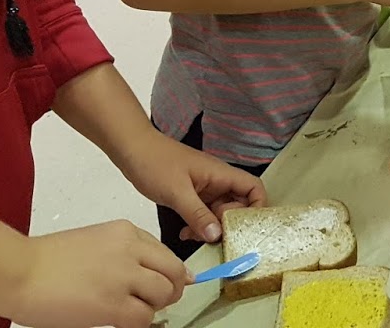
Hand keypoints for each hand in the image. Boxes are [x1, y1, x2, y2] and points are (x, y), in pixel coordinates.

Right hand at [9, 221, 188, 327]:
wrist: (18, 271)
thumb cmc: (46, 260)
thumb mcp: (94, 241)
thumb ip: (123, 253)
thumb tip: (148, 275)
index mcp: (126, 232)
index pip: (165, 253)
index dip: (167, 273)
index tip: (163, 286)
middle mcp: (131, 249)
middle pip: (174, 271)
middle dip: (171, 290)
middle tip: (155, 303)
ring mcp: (123, 276)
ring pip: (165, 294)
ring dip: (154, 308)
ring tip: (134, 312)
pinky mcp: (112, 304)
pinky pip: (143, 318)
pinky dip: (138, 324)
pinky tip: (121, 323)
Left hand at [119, 130, 267, 246]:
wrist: (133, 151)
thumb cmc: (156, 163)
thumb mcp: (177, 192)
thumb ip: (198, 215)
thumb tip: (218, 236)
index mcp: (221, 174)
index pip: (254, 189)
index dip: (256, 208)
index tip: (243, 229)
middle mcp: (218, 182)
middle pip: (240, 205)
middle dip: (229, 224)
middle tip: (212, 237)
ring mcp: (206, 189)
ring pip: (221, 213)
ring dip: (212, 228)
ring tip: (193, 236)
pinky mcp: (194, 196)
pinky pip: (206, 214)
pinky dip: (200, 226)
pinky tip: (185, 232)